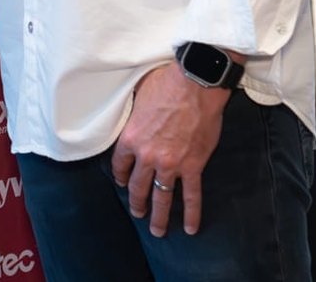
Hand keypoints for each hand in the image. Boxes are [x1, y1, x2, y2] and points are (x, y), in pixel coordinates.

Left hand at [109, 62, 230, 236]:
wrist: (194, 85)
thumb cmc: (165, 84)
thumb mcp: (137, 96)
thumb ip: (133, 114)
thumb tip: (133, 114)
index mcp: (130, 138)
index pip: (120, 164)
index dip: (121, 176)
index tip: (123, 183)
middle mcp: (147, 156)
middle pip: (138, 186)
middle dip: (137, 203)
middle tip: (137, 214)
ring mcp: (170, 164)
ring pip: (162, 197)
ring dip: (159, 216)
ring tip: (157, 230)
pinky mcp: (193, 166)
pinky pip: (192, 196)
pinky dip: (192, 213)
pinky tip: (191, 228)